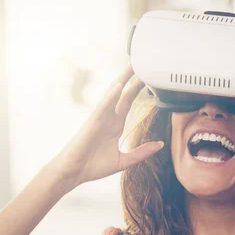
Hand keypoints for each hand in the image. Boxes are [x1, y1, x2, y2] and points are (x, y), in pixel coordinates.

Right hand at [48, 65, 163, 194]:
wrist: (74, 173)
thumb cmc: (93, 166)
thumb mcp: (124, 160)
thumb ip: (141, 152)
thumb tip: (160, 145)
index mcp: (115, 125)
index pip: (129, 101)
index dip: (138, 88)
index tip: (149, 77)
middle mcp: (108, 117)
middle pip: (122, 92)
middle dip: (132, 77)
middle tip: (143, 61)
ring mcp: (100, 118)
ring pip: (113, 94)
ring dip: (123, 80)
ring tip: (132, 65)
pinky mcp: (92, 123)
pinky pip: (103, 106)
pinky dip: (112, 96)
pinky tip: (120, 86)